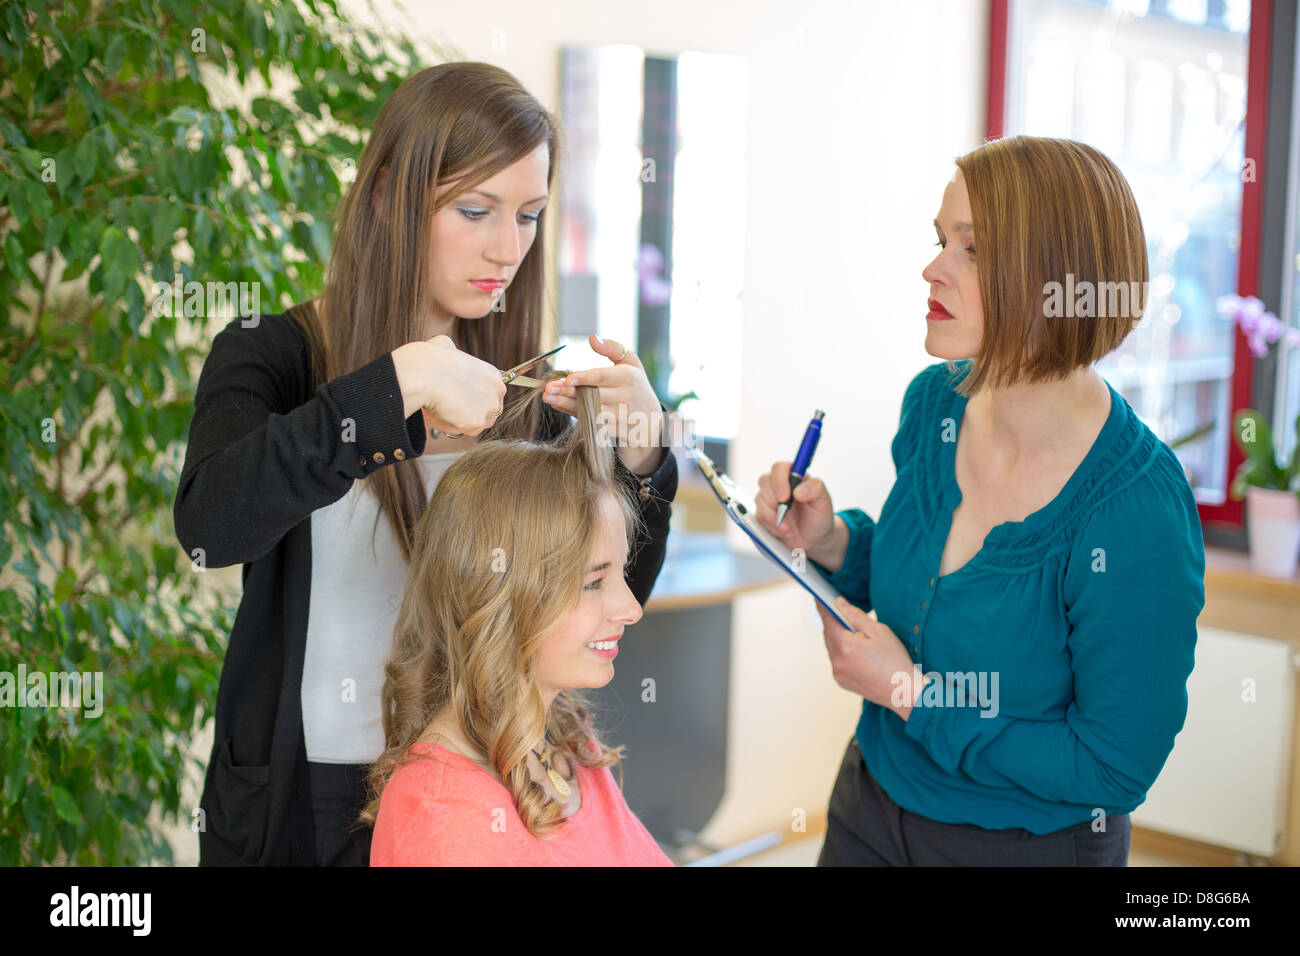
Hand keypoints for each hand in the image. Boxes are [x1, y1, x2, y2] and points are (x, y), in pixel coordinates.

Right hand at [392, 335, 506, 434]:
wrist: (421, 372)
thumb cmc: (429, 358)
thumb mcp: (444, 345)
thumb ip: (452, 351)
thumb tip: (447, 349)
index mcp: (492, 373)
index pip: (489, 393)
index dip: (473, 398)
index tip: (459, 399)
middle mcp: (497, 390)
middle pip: (488, 411)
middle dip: (470, 412)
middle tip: (449, 407)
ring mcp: (489, 408)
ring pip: (476, 422)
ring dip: (458, 419)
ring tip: (439, 407)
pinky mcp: (477, 423)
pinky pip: (462, 430)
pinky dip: (448, 425)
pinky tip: (437, 412)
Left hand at [542, 334, 665, 474]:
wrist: (651, 421)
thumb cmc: (636, 386)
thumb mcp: (631, 363)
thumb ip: (612, 348)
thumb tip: (592, 338)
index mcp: (629, 377)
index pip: (603, 377)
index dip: (584, 378)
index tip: (566, 378)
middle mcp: (625, 398)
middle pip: (591, 394)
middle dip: (567, 392)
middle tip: (547, 388)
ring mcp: (620, 417)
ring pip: (588, 410)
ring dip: (566, 404)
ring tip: (549, 398)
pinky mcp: (613, 431)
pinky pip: (589, 422)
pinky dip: (572, 414)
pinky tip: (559, 405)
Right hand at [754, 462, 845, 569]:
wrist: (814, 539)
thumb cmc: (819, 516)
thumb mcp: (824, 502)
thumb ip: (815, 489)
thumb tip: (798, 490)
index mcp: (794, 476)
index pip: (780, 468)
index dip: (779, 480)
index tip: (785, 497)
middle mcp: (779, 485)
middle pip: (765, 481)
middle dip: (775, 501)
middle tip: (787, 514)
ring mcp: (769, 499)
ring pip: (760, 500)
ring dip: (774, 517)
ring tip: (790, 528)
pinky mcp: (762, 514)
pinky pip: (759, 517)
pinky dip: (771, 526)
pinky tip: (784, 532)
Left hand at [816, 598, 923, 721]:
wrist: (904, 692)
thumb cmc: (896, 661)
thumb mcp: (879, 631)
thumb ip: (856, 616)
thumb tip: (839, 604)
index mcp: (845, 646)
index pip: (828, 620)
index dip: (823, 607)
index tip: (820, 597)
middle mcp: (837, 661)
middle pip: (828, 634)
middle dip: (834, 622)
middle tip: (842, 612)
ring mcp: (838, 673)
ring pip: (831, 647)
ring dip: (838, 638)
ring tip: (853, 632)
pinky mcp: (841, 681)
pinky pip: (836, 660)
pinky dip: (842, 652)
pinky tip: (856, 650)